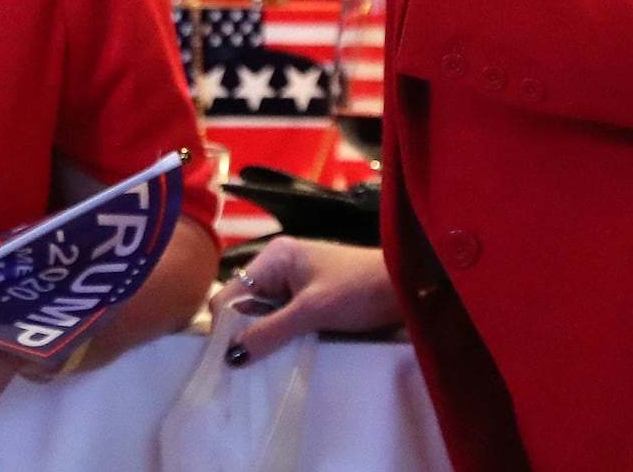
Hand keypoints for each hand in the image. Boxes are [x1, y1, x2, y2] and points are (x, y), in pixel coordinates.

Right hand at [209, 236, 400, 364]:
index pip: (231, 293)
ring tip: (259, 371)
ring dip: (262, 340)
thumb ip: (270, 331)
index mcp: (274, 257)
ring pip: (263, 315)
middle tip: (240, 373)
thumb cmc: (359, 290)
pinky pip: (282, 320)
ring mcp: (295, 283)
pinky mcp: (310, 300)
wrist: (406, 286)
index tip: (225, 362)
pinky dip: (280, 338)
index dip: (225, 326)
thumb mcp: (312, 312)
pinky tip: (281, 359)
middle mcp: (279, 266)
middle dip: (242, 335)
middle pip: (245, 304)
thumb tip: (230, 356)